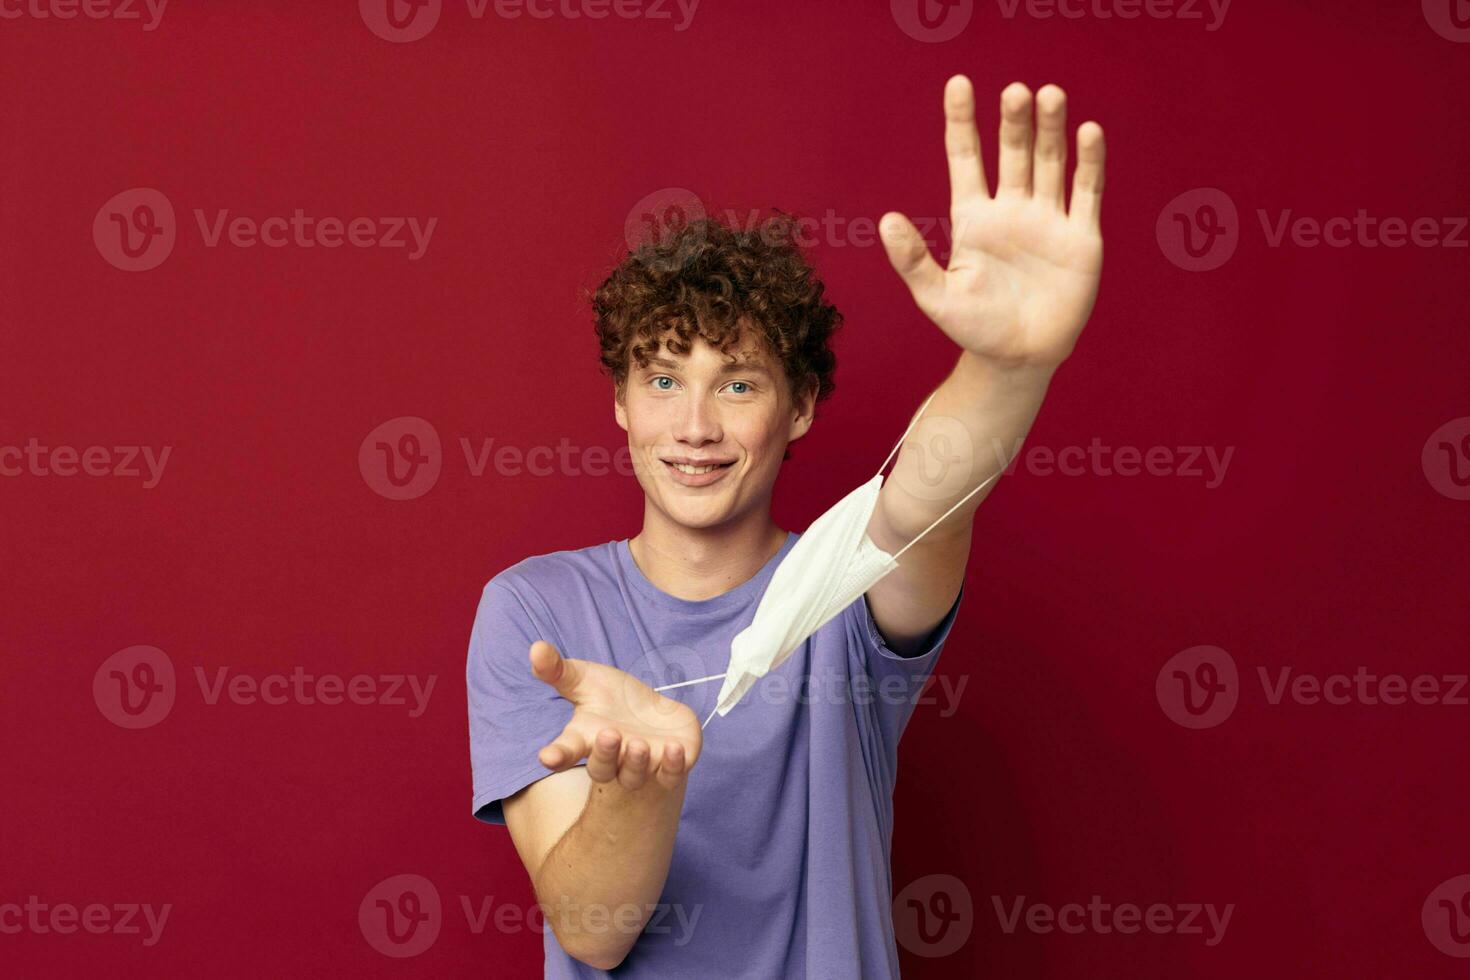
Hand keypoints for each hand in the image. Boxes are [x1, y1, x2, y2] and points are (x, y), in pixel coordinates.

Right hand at [529, 640, 702, 790]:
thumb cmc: (612, 698)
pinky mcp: (671, 766)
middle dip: (605, 754)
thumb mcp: (585, 679)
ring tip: (638, 744)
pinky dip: (673, 766)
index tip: (547, 757)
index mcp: (585, 739)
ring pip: (634, 776)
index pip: (566, 751)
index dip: (556, 755)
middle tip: (609, 734)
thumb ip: (558, 670)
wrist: (653, 713)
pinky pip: (671, 775)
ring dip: (636, 762)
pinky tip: (675, 748)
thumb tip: (536, 648)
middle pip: (602, 768)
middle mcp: (612, 759)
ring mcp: (641, 767)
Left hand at [880, 76, 1105, 367]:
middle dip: (1013, 122)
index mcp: (973, 219)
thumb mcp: (936, 296)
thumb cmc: (975, 328)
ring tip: (1048, 95)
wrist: (1019, 359)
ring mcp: (1048, 220)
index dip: (961, 122)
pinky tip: (1087, 132)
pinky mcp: (1080, 237)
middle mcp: (1011, 210)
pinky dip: (1088, 162)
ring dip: (1050, 130)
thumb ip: (912, 259)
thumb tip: (886, 220)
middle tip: (1015, 91)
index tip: (958, 83)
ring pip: (1050, 163)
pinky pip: (1086, 192)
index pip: (966, 158)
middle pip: (1012, 153)